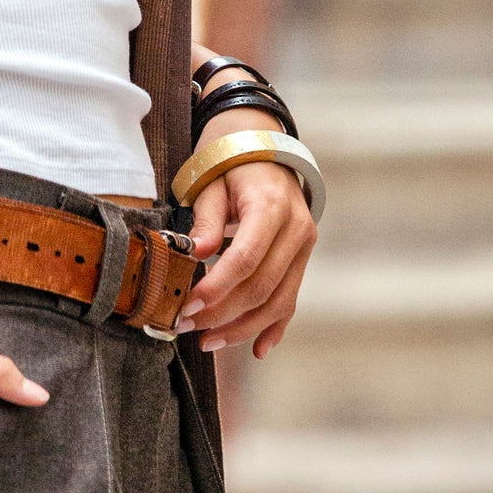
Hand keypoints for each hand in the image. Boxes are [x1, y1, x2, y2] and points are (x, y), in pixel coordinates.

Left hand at [178, 107, 317, 358]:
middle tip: (187, 327)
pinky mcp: (302, 259)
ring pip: (279, 301)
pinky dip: (274, 327)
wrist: (263, 143)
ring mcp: (305, 246)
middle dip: (224, 314)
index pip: (246, 260)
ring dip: (243, 328)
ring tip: (208, 342)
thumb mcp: (211, 181)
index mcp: (272, 207)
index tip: (187, 307)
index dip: (217, 289)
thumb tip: (195, 254)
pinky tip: (257, 349)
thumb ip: (206, 220)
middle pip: (262, 287)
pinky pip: (291, 299)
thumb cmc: (230, 161)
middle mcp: (297, 229)